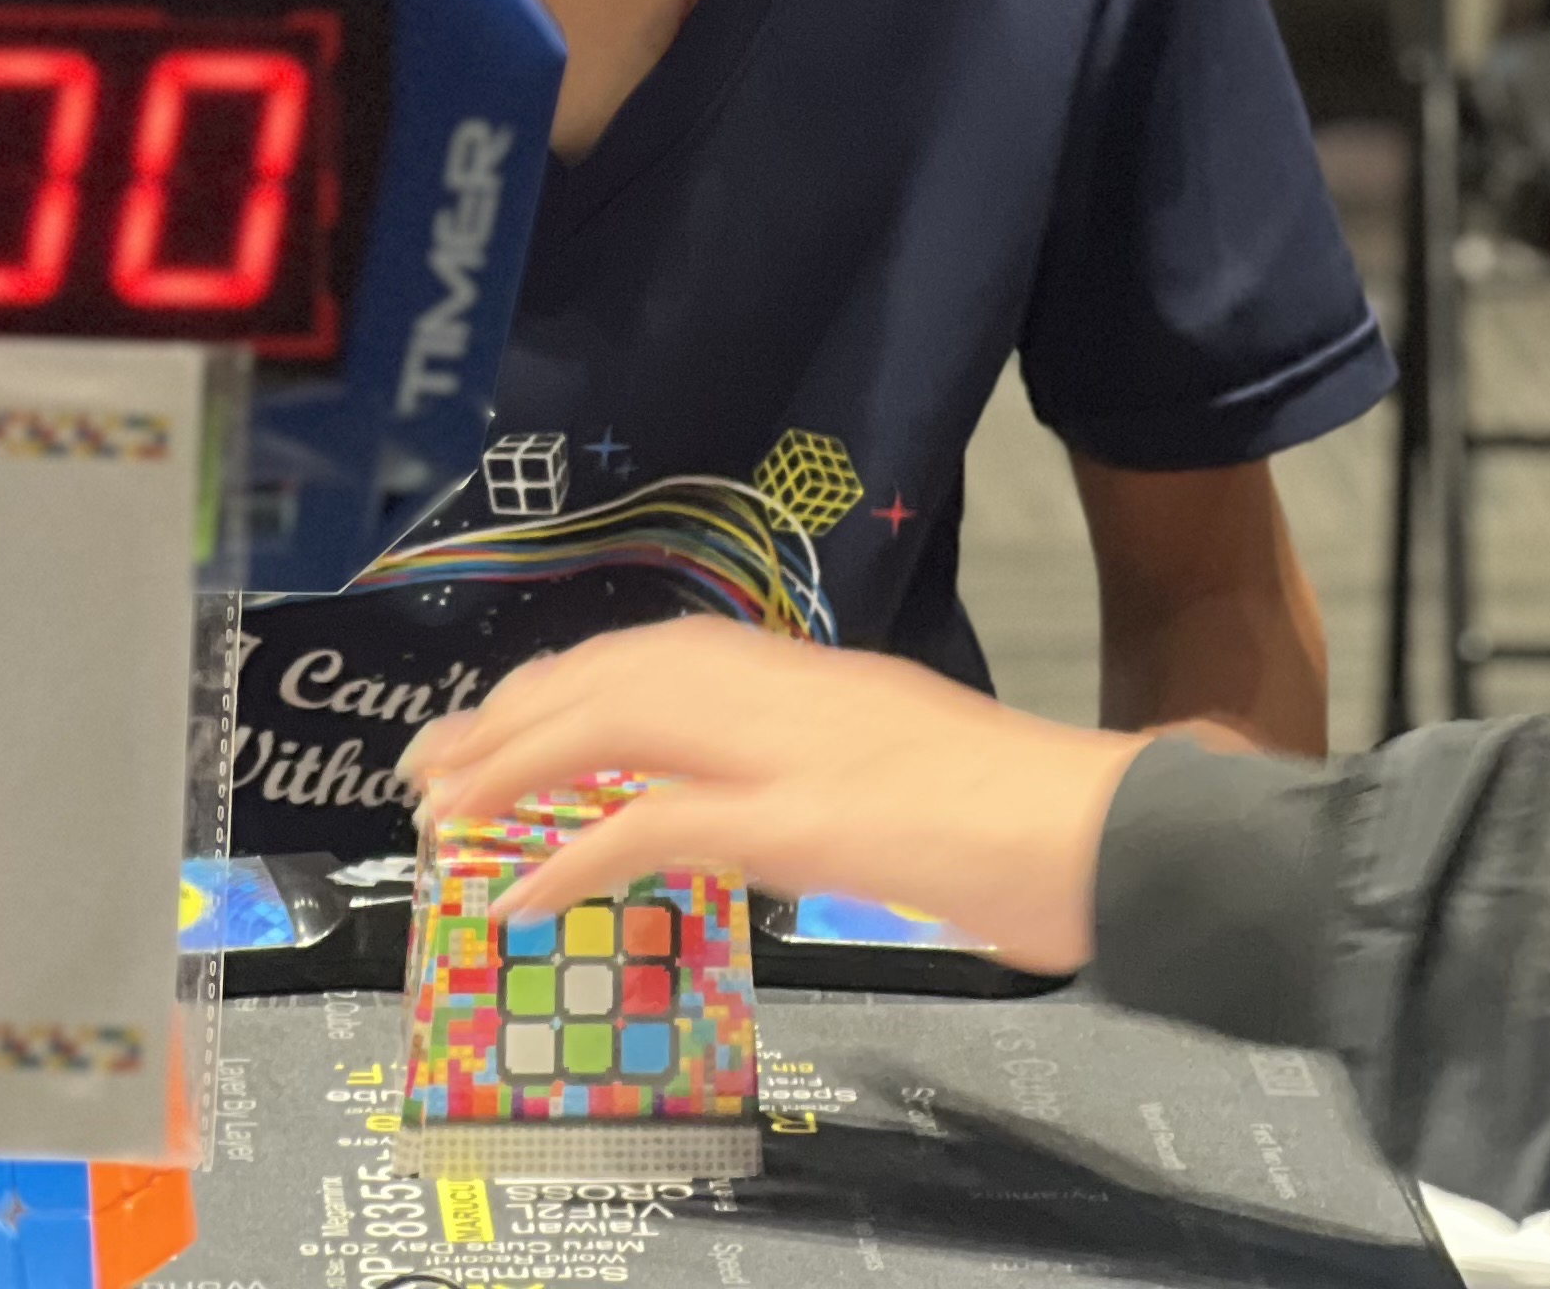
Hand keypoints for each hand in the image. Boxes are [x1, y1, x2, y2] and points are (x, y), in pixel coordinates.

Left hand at [397, 616, 1150, 977]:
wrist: (1115, 831)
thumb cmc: (1036, 819)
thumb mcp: (909, 768)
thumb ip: (832, 767)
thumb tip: (769, 803)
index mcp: (816, 676)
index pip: (662, 654)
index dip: (569, 681)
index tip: (502, 717)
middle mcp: (790, 690)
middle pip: (618, 674)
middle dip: (514, 712)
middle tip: (434, 761)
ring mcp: (793, 749)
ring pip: (617, 725)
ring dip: (517, 765)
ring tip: (445, 810)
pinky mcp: (802, 819)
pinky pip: (654, 825)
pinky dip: (575, 854)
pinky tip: (520, 895)